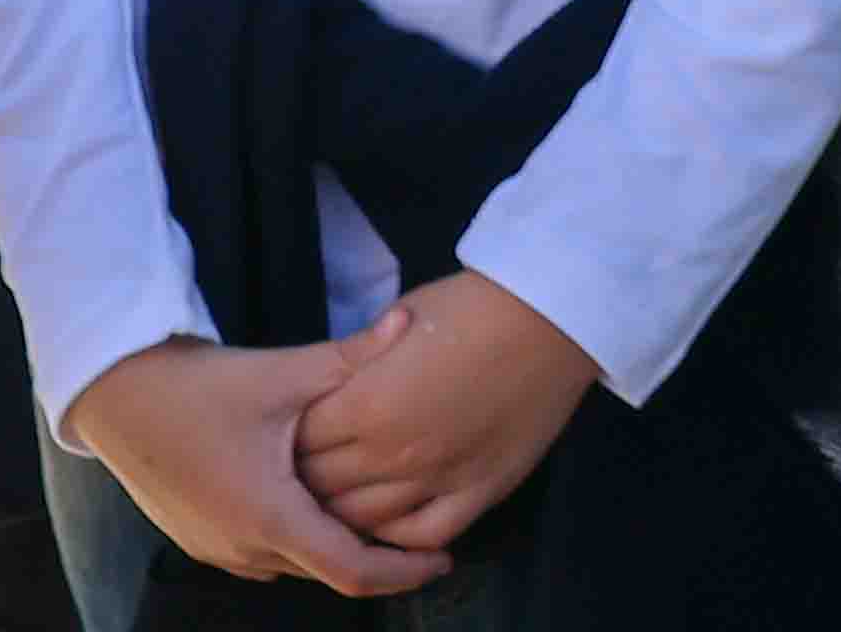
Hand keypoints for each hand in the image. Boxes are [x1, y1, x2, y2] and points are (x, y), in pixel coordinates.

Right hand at [57, 338, 438, 596]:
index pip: (354, 570)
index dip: (406, 572)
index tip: (445, 558)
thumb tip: (409, 323)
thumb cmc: (195, 386)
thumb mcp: (279, 372)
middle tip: (421, 529)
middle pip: (328, 569)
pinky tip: (311, 500)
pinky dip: (297, 537)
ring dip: (332, 544)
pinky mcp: (199, 539)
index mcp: (271, 517)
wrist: (112, 395)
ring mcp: (217, 549)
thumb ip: (351, 356)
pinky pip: (263, 553)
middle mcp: (244, 549)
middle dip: (377, 554)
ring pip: (295, 563)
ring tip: (373, 511)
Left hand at [293, 272, 599, 554]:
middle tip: (314, 468)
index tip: (296, 430)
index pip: (303, 441)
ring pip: (368, 520)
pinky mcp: (479, 492)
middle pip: (325, 487)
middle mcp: (394, 451)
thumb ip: (360, 363)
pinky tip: (394, 521)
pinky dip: (401, 536)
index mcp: (366, 404)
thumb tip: (339, 382)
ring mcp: (438, 478)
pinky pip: (426, 533)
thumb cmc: (471, 305)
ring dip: (348, 512)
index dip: (293, 437)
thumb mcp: (398, 321)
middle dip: (310, 479)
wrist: (547, 317)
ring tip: (346, 496)